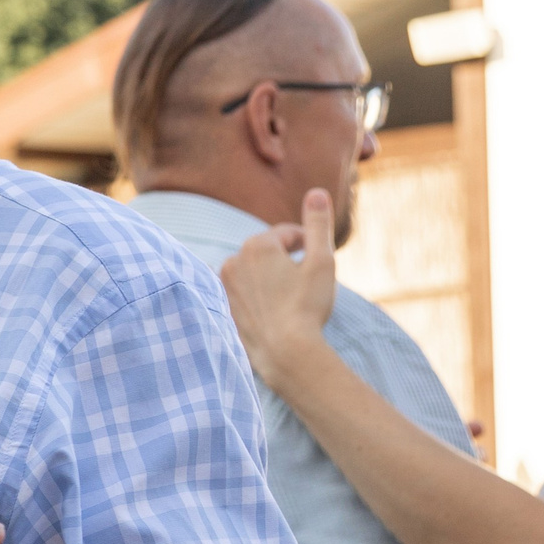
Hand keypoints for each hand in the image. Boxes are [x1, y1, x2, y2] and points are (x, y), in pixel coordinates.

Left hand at [220, 188, 337, 390]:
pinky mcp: (222, 306)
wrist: (284, 353)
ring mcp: (224, 286)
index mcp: (257, 245)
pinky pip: (245, 293)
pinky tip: (275, 312)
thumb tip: (316, 191)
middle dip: (287, 261)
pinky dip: (259, 296)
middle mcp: (233, 261)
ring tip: (291, 299)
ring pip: (255, 272)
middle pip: (268, 252)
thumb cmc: (306, 306)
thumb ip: (318, 224)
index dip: (308, 245)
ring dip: (272, 277)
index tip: (318, 261)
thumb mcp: (321, 261)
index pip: (287, 234)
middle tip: (305, 283)